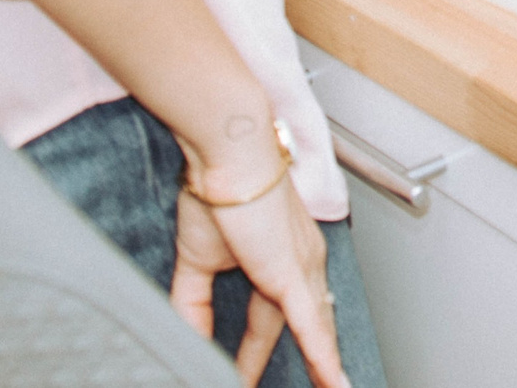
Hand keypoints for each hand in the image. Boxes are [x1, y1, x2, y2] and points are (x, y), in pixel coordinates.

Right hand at [172, 174, 349, 387]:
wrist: (226, 153)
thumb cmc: (216, 189)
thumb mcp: (196, 262)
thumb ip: (192, 305)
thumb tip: (184, 340)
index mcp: (281, 258)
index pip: (269, 322)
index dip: (252, 355)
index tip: (241, 379)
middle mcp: (301, 264)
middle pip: (304, 329)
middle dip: (309, 365)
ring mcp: (301, 270)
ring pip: (316, 332)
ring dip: (321, 368)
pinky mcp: (293, 273)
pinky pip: (310, 325)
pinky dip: (321, 356)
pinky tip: (331, 382)